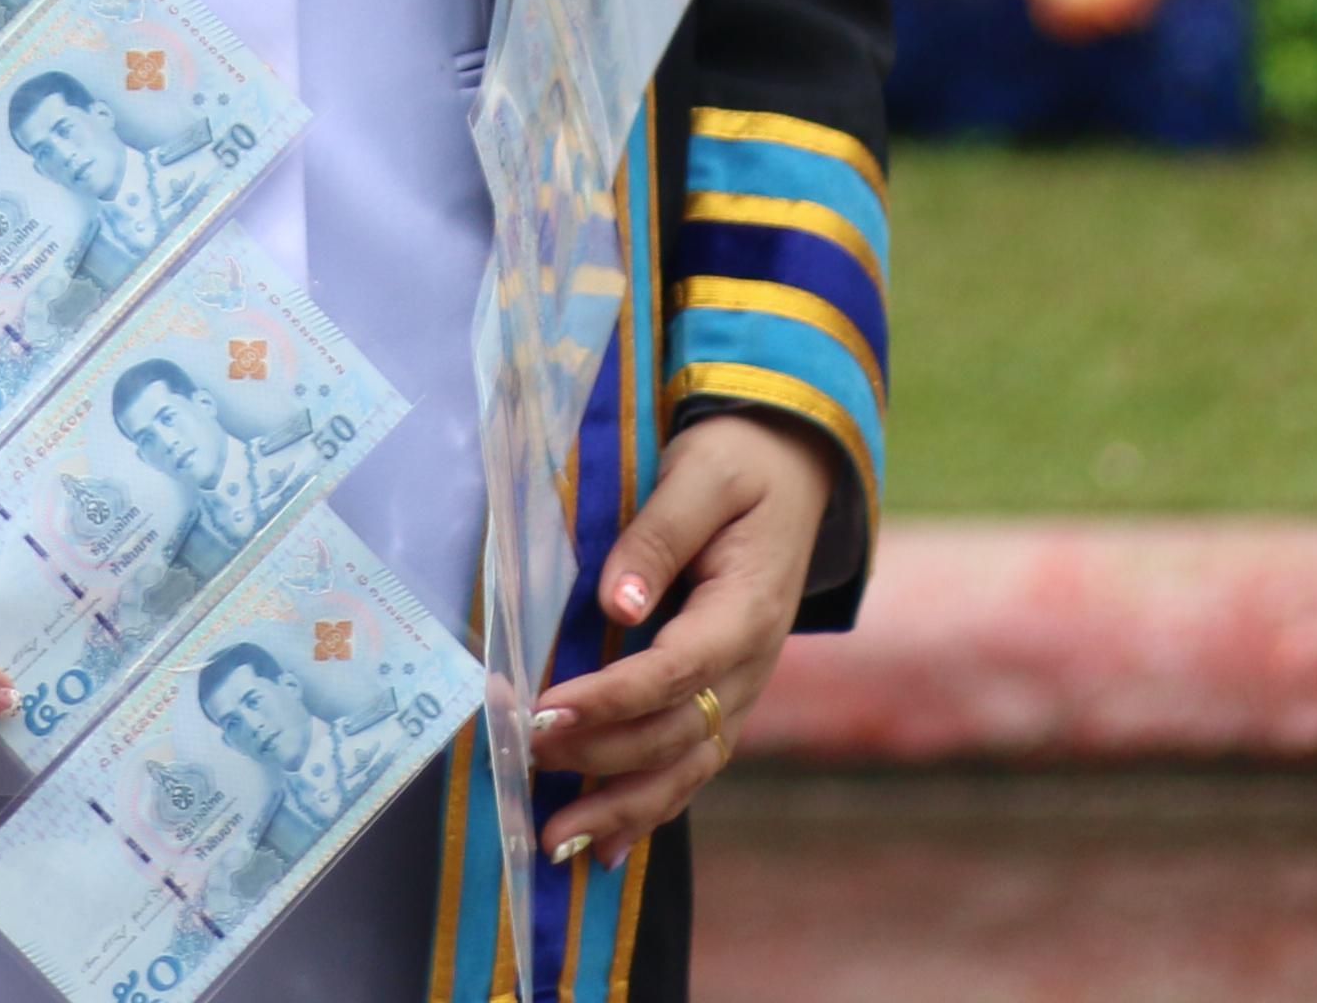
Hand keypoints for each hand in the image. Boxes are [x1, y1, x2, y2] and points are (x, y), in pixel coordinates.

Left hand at [526, 416, 827, 860]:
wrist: (793, 474)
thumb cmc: (740, 464)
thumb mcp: (703, 473)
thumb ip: (660, 533)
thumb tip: (618, 602)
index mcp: (746, 611)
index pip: (672, 671)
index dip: (608, 700)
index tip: (541, 712)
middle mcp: (750, 667)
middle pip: (673, 734)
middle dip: (597, 756)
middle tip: (523, 758)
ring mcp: (740, 692)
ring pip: (685, 770)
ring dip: (620, 810)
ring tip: (554, 843)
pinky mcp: (723, 701)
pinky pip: (690, 768)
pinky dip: (648, 812)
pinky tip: (603, 851)